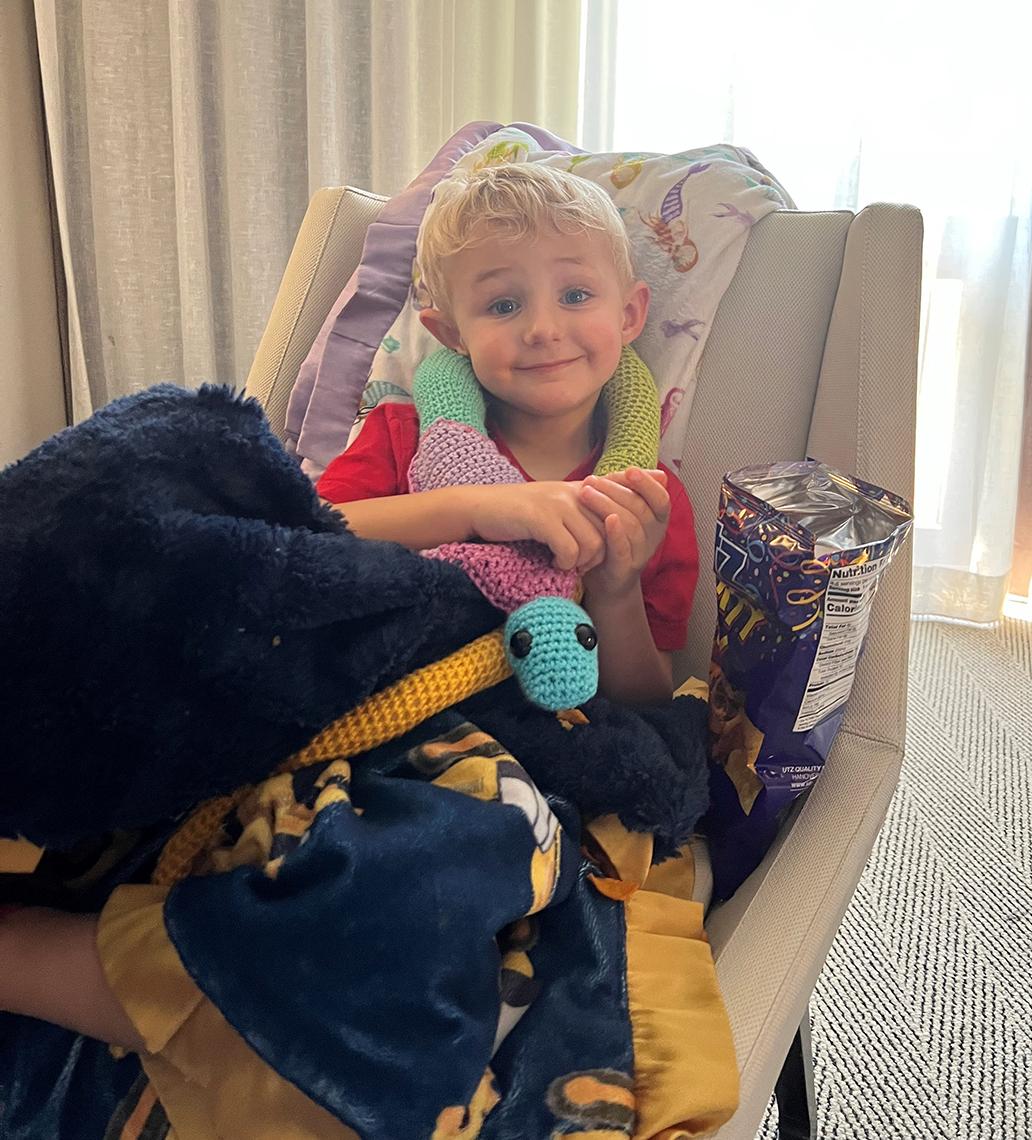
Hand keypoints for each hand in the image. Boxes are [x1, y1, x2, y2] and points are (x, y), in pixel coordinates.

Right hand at [466, 482, 606, 572]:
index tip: (615, 545)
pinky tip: (554, 562)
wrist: (479, 508)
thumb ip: (580, 510)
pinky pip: (570, 550)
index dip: (626, 524)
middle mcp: (574, 492)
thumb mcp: (553, 504)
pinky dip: (565, 563)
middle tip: (582, 563)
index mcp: (580, 488)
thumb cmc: (517, 512)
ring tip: (567, 563)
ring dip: (582, 562)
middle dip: (600, 554)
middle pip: (611, 530)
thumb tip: (607, 526)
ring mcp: (558, 504)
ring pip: (594, 543)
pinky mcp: (542, 519)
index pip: (620, 501)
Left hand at [578, 468, 670, 596]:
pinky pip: (623, 551)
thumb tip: (657, 472)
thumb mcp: (625, 511)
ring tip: (585, 493)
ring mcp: (640, 554)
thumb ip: (634, 492)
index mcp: (657, 520)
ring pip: (631, 526)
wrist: (605, 581)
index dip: (647, 484)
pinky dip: (616, 534)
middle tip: (591, 480)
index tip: (629, 470)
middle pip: (640, 509)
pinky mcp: (623, 570)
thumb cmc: (612, 538)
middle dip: (615, 490)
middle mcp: (653, 537)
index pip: (661, 499)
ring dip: (607, 506)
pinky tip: (607, 520)